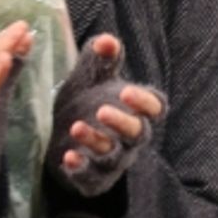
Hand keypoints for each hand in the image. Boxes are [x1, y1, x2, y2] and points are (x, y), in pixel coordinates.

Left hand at [47, 33, 164, 195]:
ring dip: (96, 141)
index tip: (127, 91)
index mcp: (137, 110)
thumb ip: (102, 59)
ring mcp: (114, 160)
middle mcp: (131, 138)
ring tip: (76, 127)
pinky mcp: (94, 178)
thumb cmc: (86, 102)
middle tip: (102, 110)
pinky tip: (69, 158)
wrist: (61, 137)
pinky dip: (82, 169)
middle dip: (122, 123)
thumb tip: (108, 40)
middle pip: (138, 134)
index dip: (145, 102)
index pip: (156, 108)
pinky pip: (92, 177)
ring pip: (113, 155)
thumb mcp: (91, 78)